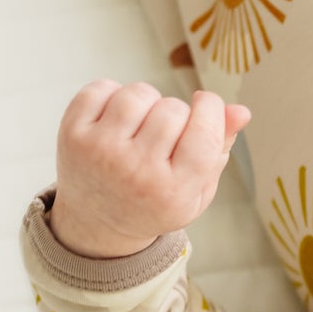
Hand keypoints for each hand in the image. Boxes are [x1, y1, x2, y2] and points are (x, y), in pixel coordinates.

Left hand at [50, 81, 251, 256]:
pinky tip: (115, 118)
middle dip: (177, 112)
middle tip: (167, 134)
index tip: (206, 105)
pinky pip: (102, 87)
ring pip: (139, 93)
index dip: (212, 108)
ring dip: (146, 101)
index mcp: (174, 191)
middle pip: (173, 109)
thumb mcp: (197, 188)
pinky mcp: (72, 136)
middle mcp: (136, 173)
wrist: (96, 223)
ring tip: (142, 124)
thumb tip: (240, 110)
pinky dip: (112, 93)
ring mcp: (100, 153)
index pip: (205, 131)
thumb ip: (220, 149)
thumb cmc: (156, 199)